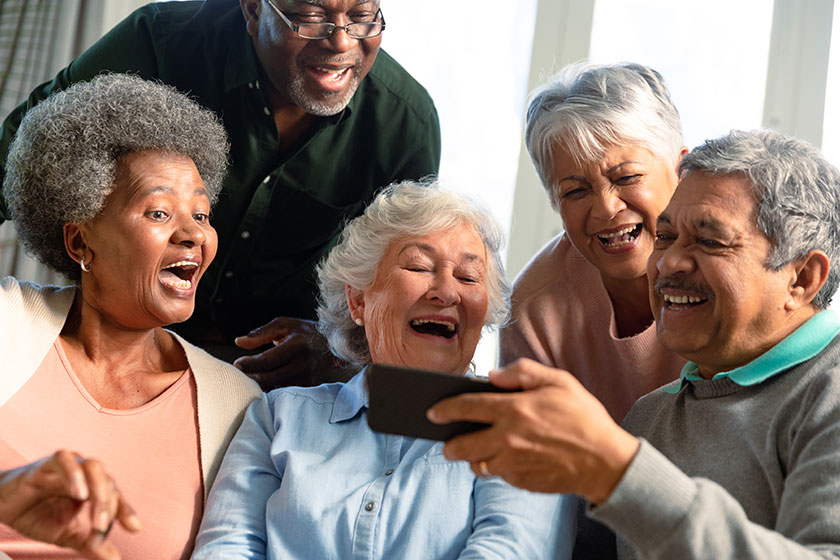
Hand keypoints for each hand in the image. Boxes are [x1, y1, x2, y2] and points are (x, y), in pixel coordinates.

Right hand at [0, 450, 140, 559]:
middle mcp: (85, 473)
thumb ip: (90, 543)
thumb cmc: (36, 515)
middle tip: (103, 529)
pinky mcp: (46, 463)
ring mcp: (68, 465)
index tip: (135, 529)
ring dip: (99, 492)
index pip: (115, 496)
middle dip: (109, 506)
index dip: (125, 511)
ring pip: (94, 467)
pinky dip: (74, 475)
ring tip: (96, 518)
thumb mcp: (66, 534)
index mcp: (93, 488)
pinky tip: (79, 494)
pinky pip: (64, 460)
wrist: (2, 508)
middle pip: (108, 481)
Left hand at [234, 317, 351, 389]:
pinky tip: (263, 384)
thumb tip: (239, 342)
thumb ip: (260, 334)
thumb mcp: (283, 325)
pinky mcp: (308, 386)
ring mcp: (307, 378)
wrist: (331, 345)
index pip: (268, 359)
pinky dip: (271, 389)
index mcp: (296, 345)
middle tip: (238, 375)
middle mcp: (303, 364)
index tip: (237, 364)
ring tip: (248, 379)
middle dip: (251, 377)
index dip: (250, 363)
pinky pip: (284, 391)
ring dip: (260, 385)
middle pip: (271, 378)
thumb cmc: (303, 332)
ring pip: (277, 387)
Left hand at [427, 358, 639, 503]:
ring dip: (473, 457)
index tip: (432, 411)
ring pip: (477, 464)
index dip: (444, 409)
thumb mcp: (558, 381)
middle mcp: (508, 438)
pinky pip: (498, 474)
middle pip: (462, 445)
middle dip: (449, 443)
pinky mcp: (520, 482)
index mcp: (514, 409)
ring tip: (479, 448)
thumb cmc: (583, 418)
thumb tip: (493, 376)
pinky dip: (497, 467)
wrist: (606, 461)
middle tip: (447, 441)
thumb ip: (522, 372)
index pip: (466, 407)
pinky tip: (507, 458)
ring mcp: (513, 464)